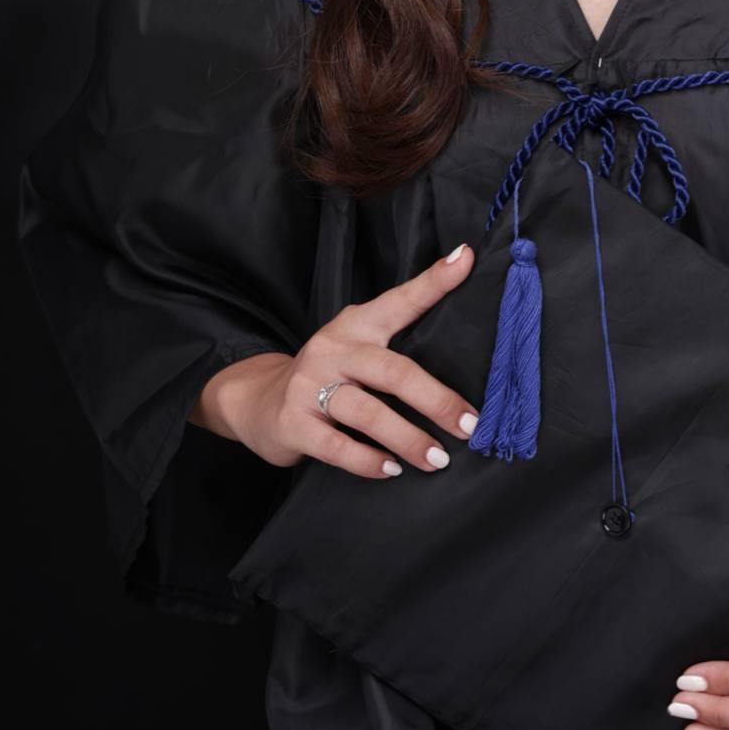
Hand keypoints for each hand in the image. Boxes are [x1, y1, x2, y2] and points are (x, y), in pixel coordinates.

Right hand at [191, 242, 483, 478]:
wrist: (258, 402)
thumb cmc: (328, 376)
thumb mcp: (358, 347)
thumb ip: (399, 344)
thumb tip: (465, 355)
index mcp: (356, 324)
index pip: (400, 300)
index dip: (433, 281)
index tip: (466, 259)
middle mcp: (334, 348)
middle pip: (393, 371)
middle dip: (437, 400)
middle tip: (470, 425)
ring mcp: (310, 386)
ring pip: (367, 412)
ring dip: (408, 439)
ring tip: (438, 459)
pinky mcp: (294, 423)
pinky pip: (337, 446)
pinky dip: (368, 461)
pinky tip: (392, 469)